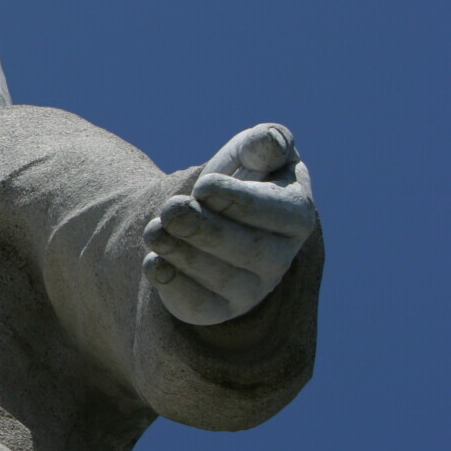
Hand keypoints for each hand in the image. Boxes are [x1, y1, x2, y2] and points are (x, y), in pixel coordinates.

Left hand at [143, 123, 315, 325]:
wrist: (199, 214)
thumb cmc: (235, 178)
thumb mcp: (249, 153)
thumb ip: (264, 142)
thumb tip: (269, 141)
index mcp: (296, 216)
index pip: (279, 213)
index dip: (240, 201)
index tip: (203, 185)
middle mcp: (279, 259)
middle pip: (249, 250)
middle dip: (205, 229)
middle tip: (171, 208)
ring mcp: (250, 289)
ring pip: (221, 279)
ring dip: (183, 252)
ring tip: (155, 229)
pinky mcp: (215, 309)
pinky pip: (198, 305)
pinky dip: (173, 284)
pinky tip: (154, 263)